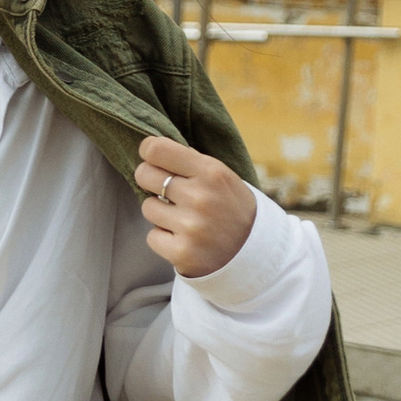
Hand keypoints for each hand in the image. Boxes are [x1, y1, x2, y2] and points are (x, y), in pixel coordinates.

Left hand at [135, 134, 256, 278]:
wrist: (256, 252)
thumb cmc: (232, 207)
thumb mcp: (223, 177)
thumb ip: (191, 161)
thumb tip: (152, 148)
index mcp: (211, 172)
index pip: (157, 150)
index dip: (148, 152)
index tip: (152, 158)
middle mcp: (200, 197)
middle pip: (144, 175)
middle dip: (150, 180)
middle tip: (165, 189)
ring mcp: (190, 226)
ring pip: (148, 207)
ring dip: (160, 213)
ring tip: (183, 218)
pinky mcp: (182, 252)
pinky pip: (152, 236)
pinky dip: (164, 238)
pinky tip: (184, 238)